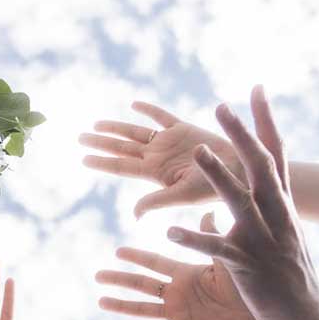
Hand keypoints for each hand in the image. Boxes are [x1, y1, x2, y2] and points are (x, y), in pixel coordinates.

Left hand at [77, 101, 235, 217]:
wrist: (239, 172)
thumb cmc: (214, 187)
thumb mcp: (182, 196)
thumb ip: (157, 201)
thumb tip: (133, 214)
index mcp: (154, 171)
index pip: (121, 165)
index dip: (102, 161)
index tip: (82, 159)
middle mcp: (158, 156)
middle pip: (122, 148)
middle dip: (101, 142)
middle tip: (79, 138)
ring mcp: (169, 142)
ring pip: (136, 132)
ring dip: (116, 128)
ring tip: (96, 125)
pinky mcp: (184, 129)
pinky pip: (162, 117)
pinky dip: (149, 110)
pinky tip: (134, 105)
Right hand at [96, 236, 268, 319]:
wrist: (263, 316)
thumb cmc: (250, 287)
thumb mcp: (230, 259)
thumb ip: (213, 239)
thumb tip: (209, 211)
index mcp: (188, 274)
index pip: (155, 262)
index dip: (136, 257)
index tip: (117, 251)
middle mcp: (179, 293)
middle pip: (142, 284)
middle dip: (120, 279)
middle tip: (97, 275)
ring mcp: (180, 313)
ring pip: (144, 309)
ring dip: (122, 305)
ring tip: (101, 301)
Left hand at [166, 89, 318, 319]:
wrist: (307, 317)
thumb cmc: (290, 276)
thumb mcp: (277, 236)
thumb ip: (260, 210)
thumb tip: (242, 191)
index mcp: (283, 207)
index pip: (276, 155)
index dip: (266, 122)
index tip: (257, 89)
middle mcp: (277, 217)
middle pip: (260, 168)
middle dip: (242, 136)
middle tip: (222, 107)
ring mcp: (264, 241)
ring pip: (240, 202)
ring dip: (219, 176)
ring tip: (199, 152)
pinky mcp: (248, 267)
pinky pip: (218, 250)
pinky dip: (195, 239)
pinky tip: (171, 232)